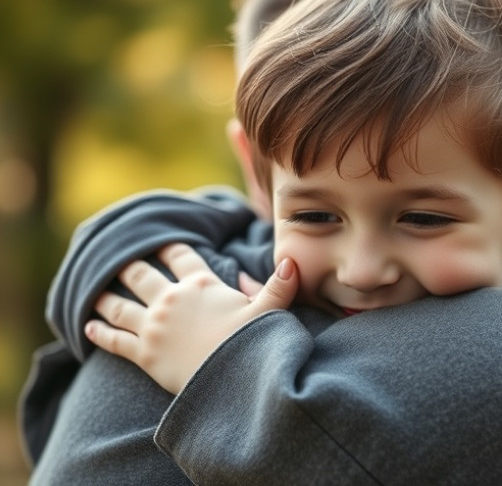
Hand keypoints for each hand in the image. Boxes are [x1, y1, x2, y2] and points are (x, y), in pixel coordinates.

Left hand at [86, 243, 298, 393]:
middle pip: (140, 274)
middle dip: (128, 265)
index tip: (158, 241)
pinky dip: (98, 332)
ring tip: (97, 292)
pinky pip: (112, 340)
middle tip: (119, 260)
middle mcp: (171, 300)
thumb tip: (292, 262)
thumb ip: (279, 286)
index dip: (169, 246)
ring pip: (118, 304)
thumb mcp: (270, 312)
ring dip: (105, 297)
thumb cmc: (253, 344)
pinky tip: (87, 327)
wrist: (231, 381)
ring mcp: (153, 326)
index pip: (180, 256)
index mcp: (200, 285)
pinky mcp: (142, 353)